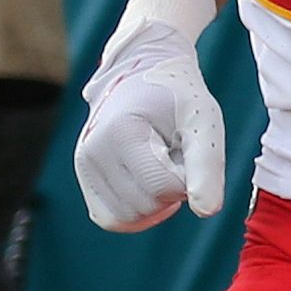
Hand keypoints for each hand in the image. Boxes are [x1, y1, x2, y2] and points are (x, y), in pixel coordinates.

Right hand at [73, 0, 224, 232]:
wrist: (142, 71)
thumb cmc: (178, 96)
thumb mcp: (203, 119)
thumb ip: (207, 165)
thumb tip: (207, 212)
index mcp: (121, 132)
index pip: (163, 188)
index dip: (188, 177)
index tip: (188, 147)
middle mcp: (91, 152)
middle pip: (145, 207)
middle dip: (171, 187)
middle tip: (174, 151)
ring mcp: (82, 167)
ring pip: (127, 219)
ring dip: (154, 199)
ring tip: (159, 161)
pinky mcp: (83, 179)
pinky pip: (112, 218)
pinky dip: (136, 209)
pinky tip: (148, 178)